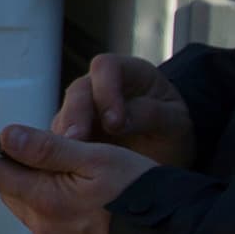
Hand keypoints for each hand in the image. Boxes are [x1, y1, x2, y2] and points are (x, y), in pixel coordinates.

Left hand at [0, 116, 156, 233]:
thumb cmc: (141, 194)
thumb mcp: (97, 158)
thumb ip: (47, 148)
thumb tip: (5, 135)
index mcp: (45, 201)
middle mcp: (45, 231)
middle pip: (12, 191)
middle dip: (11, 165)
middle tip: (26, 141)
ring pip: (34, 213)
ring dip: (39, 191)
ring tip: (69, 173)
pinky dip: (59, 214)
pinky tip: (86, 206)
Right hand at [53, 53, 197, 168]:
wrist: (168, 154)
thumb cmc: (173, 132)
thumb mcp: (174, 122)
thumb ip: (150, 115)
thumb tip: (116, 122)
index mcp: (129, 73)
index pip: (107, 67)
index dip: (106, 90)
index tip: (114, 123)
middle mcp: (101, 87)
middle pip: (78, 91)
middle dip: (76, 115)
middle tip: (76, 140)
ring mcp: (85, 111)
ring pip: (64, 116)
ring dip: (63, 136)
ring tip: (66, 159)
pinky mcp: (74, 135)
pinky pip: (60, 140)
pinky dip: (60, 152)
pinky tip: (65, 166)